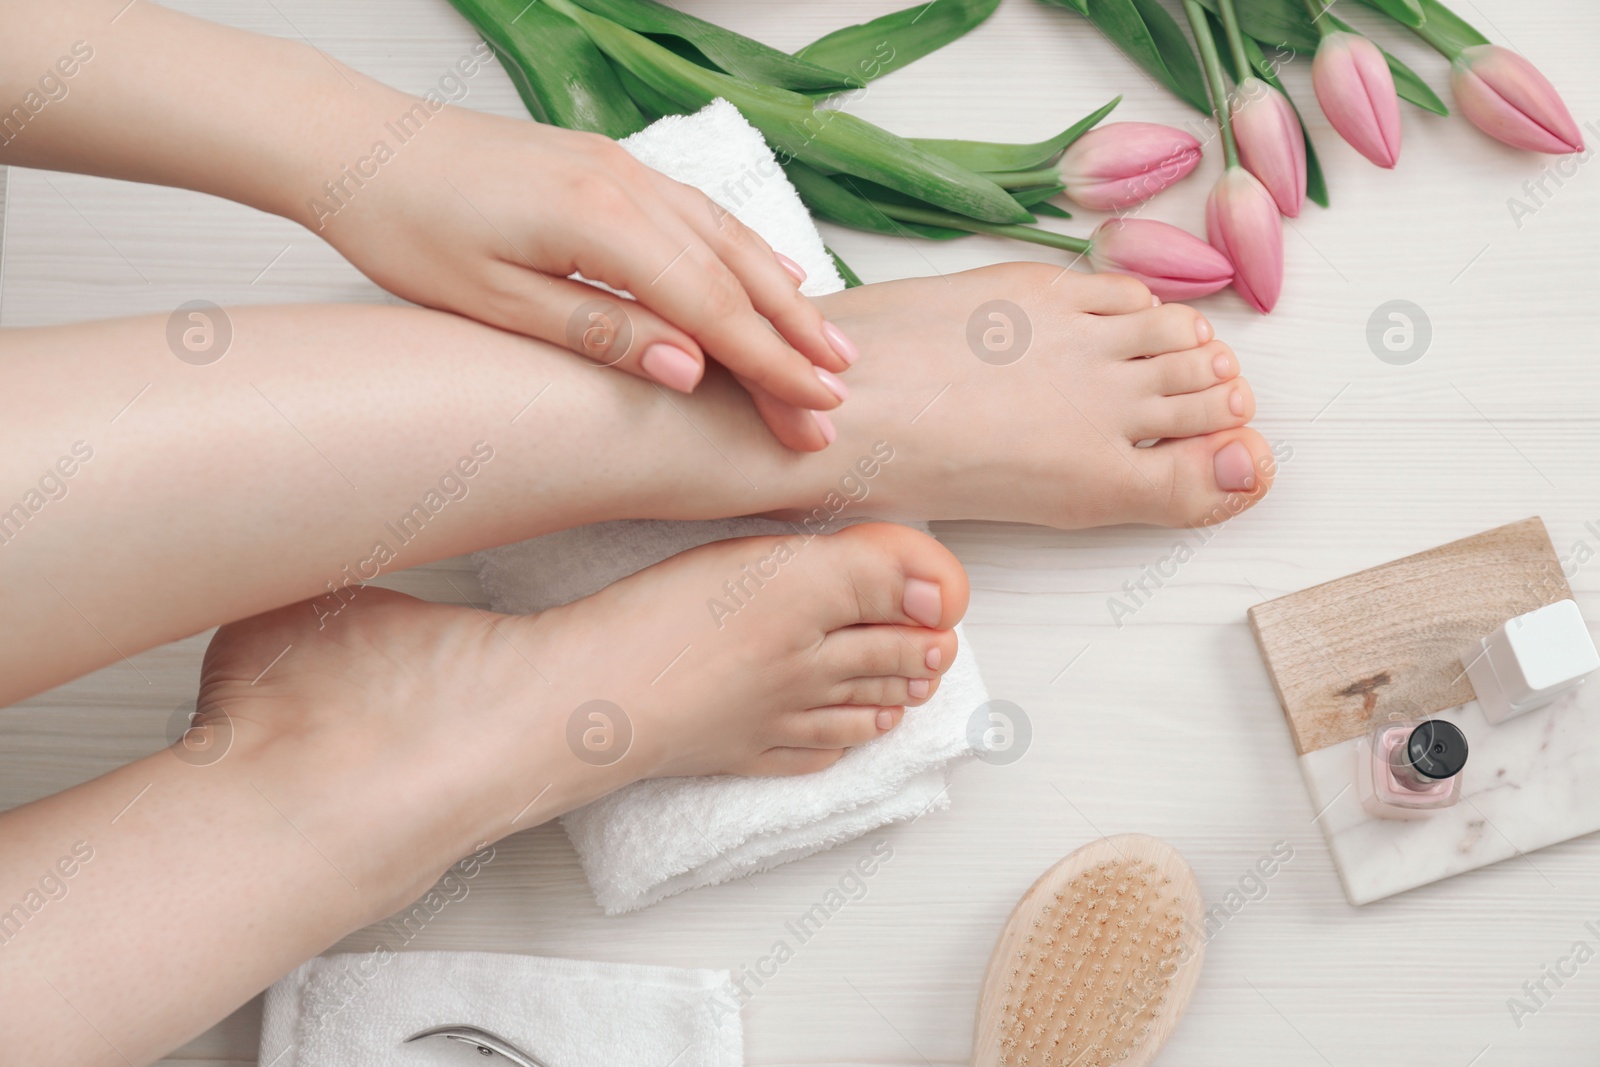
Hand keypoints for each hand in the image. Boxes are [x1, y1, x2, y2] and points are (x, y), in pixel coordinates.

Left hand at [307, 98, 856, 450]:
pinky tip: (772, 271)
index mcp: (601, 221)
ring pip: (728, 237)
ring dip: (784, 294)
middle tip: (840, 399)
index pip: (712, 309)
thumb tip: (689, 369)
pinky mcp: (610, 164)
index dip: (771, 366)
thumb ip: (598, 332)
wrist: (360, 144)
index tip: (818, 411)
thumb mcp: (494, 300)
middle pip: (735, 274)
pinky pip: (700, 211)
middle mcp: (628, 184)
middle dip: (795, 341)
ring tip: (830, 344)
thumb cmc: (410, 227)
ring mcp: (623, 167)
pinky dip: (746, 249)